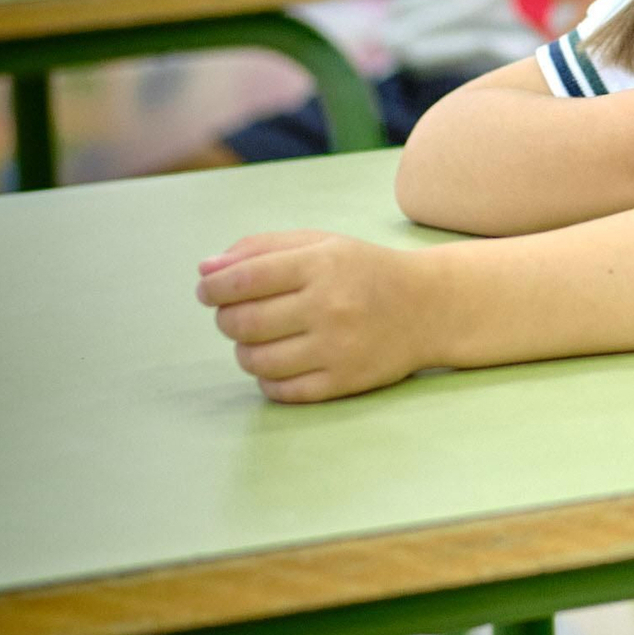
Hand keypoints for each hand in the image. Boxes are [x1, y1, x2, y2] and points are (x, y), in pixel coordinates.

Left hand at [197, 229, 435, 403]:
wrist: (428, 307)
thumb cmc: (363, 271)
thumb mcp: (319, 244)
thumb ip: (260, 249)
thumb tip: (205, 270)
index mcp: (321, 265)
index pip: (244, 280)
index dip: (213, 288)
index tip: (207, 291)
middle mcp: (329, 307)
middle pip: (243, 322)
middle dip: (226, 318)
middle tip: (234, 314)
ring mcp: (337, 349)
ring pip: (256, 360)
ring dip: (244, 350)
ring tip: (258, 339)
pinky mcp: (344, 382)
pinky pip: (281, 391)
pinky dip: (267, 379)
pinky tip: (279, 362)